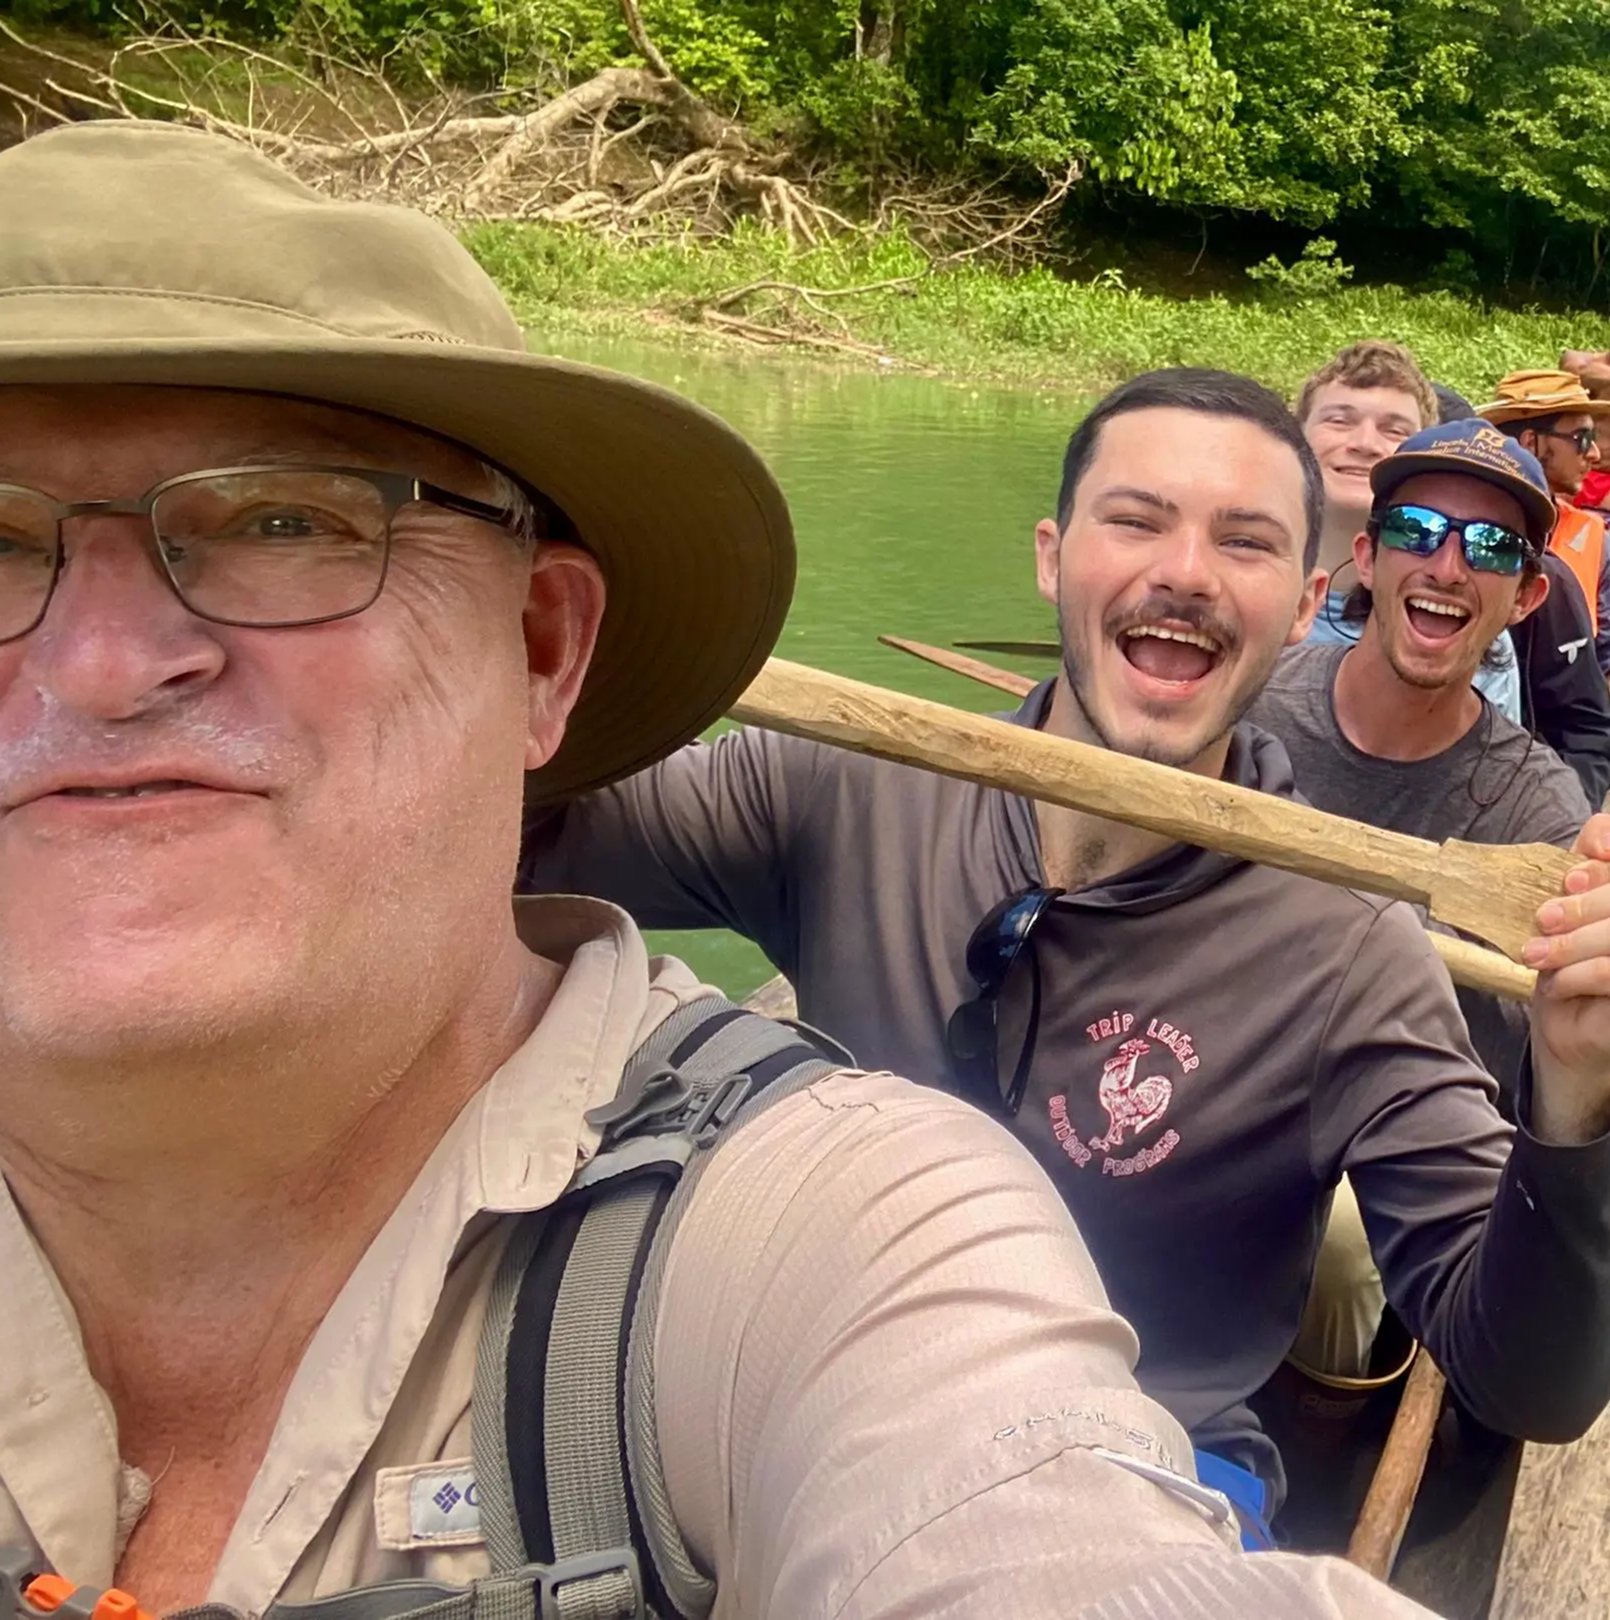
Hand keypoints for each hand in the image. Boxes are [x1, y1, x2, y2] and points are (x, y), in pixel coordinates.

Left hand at [1524, 813, 1609, 1142]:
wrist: (1567, 1031)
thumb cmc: (1569, 964)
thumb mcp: (1569, 913)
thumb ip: (1584, 872)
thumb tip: (1598, 840)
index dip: (1602, 861)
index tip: (1567, 878)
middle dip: (1581, 908)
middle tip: (1542, 920)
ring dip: (1571, 945)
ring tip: (1535, 956)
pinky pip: (1609, 973)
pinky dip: (1577, 976)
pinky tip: (1556, 984)